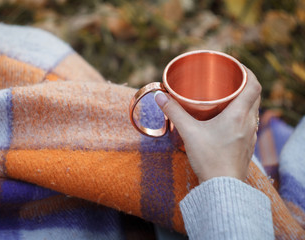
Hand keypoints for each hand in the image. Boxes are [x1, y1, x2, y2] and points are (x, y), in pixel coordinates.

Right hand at [155, 67, 260, 182]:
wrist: (222, 187)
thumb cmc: (209, 159)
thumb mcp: (188, 132)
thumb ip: (174, 112)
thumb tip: (160, 96)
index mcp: (239, 115)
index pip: (254, 85)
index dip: (248, 71)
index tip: (236, 66)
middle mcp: (249, 123)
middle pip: (254, 95)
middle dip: (244, 83)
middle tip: (228, 80)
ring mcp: (250, 135)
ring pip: (253, 109)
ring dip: (243, 99)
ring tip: (227, 97)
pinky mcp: (247, 144)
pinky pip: (249, 122)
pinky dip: (242, 114)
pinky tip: (227, 119)